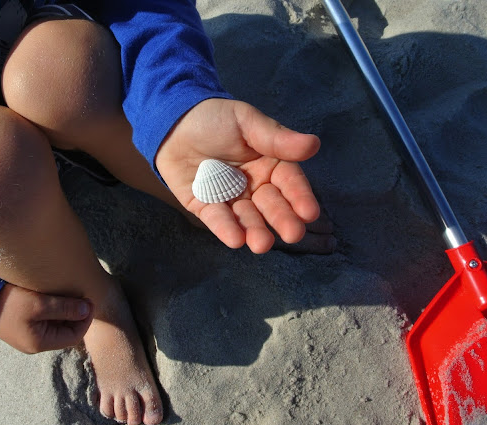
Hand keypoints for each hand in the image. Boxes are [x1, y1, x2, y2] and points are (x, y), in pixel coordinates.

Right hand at [0, 283, 93, 353]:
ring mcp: (29, 334)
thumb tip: (88, 310)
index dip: (86, 320)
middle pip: (66, 331)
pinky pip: (46, 320)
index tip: (89, 301)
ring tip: (71, 295)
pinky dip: (55, 309)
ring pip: (57, 325)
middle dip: (77, 315)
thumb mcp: (40, 304)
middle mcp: (35, 343)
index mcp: (40, 343)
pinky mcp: (24, 324)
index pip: (74, 336)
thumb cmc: (9, 302)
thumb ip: (65, 308)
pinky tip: (57, 296)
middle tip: (82, 296)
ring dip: (66, 311)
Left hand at [156, 99, 320, 253]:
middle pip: (271, 206)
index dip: (300, 197)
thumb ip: (276, 138)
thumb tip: (313, 144)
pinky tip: (236, 240)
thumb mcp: (247, 122)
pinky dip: (226, 229)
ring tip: (261, 244)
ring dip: (255, 231)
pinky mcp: (205, 207)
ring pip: (247, 218)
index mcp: (271, 165)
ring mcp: (231, 199)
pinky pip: (217, 219)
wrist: (173, 122)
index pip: (290, 183)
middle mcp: (255, 187)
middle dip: (282, 220)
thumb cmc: (215, 118)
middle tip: (293, 234)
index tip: (309, 213)